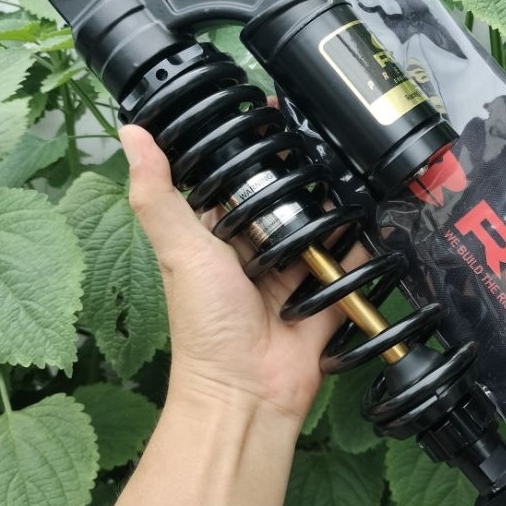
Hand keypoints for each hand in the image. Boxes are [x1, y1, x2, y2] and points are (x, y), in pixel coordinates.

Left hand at [119, 124, 341, 423]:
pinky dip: (362, 245)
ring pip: (322, 224)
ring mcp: (296, 269)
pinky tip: (375, 220)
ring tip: (355, 178)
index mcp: (221, 234)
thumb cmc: (206, 327)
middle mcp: (260, 248)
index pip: (240, 179)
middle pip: (288, 199)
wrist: (249, 391)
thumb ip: (159, 196)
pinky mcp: (327, 291)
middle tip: (326, 148)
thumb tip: (130, 133)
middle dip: (306, 179)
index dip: (255, 149)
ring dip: (336, 207)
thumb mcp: (180, 252)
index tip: (278, 114)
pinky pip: (351, 260)